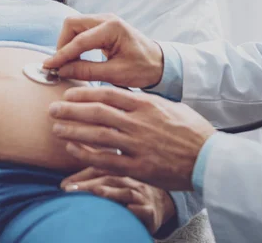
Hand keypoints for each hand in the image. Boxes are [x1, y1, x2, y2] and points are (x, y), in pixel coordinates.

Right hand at [42, 14, 163, 87]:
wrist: (159, 63)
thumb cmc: (143, 68)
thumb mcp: (115, 74)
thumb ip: (87, 71)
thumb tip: (62, 71)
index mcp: (113, 28)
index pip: (79, 40)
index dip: (62, 54)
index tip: (48, 67)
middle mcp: (107, 19)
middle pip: (72, 24)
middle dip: (62, 44)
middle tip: (59, 65)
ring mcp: (104, 21)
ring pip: (74, 26)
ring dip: (67, 44)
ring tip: (65, 64)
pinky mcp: (103, 27)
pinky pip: (81, 31)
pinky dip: (74, 43)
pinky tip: (73, 59)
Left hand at [50, 87, 216, 190]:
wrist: (209, 157)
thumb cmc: (191, 130)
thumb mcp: (170, 106)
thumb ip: (145, 100)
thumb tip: (125, 95)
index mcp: (146, 104)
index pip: (107, 93)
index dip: (83, 93)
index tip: (68, 94)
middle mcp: (138, 122)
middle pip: (96, 112)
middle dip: (70, 110)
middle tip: (52, 109)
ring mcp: (137, 145)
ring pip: (97, 135)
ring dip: (72, 131)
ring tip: (56, 128)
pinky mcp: (138, 167)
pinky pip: (106, 160)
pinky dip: (85, 155)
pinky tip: (71, 150)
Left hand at [61, 167, 175, 233]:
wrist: (161, 202)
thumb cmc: (128, 190)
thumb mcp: (113, 181)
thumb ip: (91, 178)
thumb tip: (62, 185)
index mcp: (120, 170)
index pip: (99, 169)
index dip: (81, 175)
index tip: (63, 186)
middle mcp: (131, 180)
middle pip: (109, 179)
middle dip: (88, 184)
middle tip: (70, 191)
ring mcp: (142, 195)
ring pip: (126, 192)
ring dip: (109, 193)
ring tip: (95, 193)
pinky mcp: (150, 212)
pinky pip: (143, 210)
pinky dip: (134, 209)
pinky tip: (126, 209)